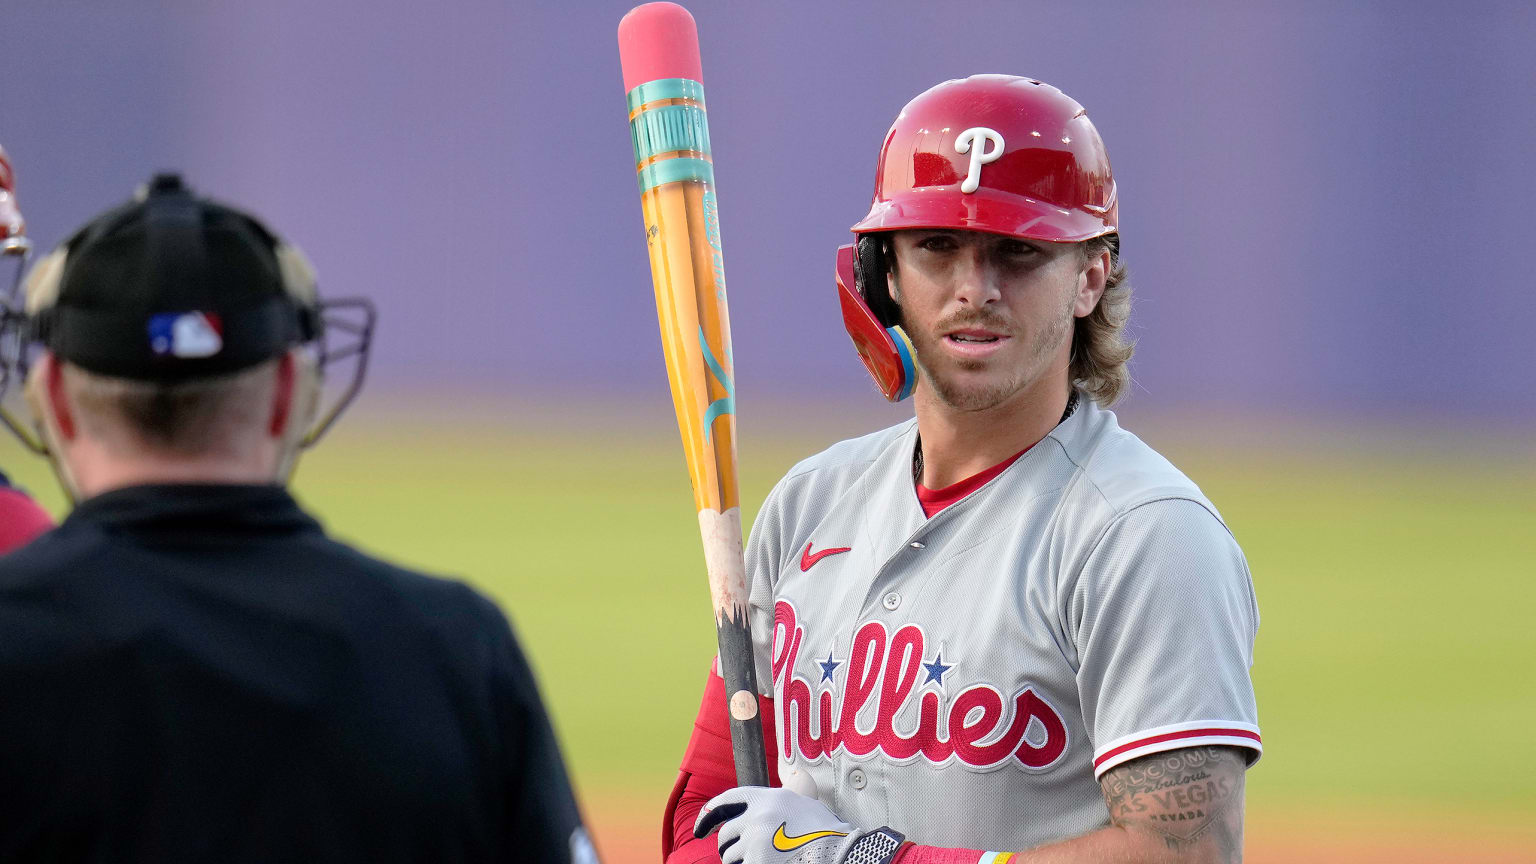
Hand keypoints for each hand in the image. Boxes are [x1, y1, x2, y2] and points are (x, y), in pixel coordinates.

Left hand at [694, 786, 853, 863]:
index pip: (726, 801)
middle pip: (726, 834)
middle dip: (728, 846)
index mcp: (767, 798)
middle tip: (740, 854)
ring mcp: (755, 843)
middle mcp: (757, 818)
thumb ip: (780, 800)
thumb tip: (775, 793)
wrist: (840, 853)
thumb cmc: (826, 832)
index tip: (701, 828)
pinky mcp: (756, 863)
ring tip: (762, 860)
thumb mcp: (802, 804)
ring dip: (739, 862)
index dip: (708, 815)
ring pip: (729, 857)